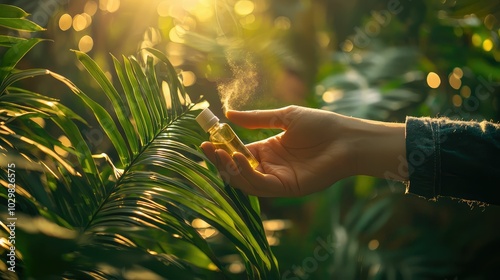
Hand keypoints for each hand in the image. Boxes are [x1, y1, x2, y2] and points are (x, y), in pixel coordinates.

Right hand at [200, 106, 405, 196]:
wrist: (345, 137)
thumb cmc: (320, 124)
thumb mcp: (284, 117)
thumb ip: (256, 119)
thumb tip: (228, 114)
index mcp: (268, 150)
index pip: (238, 153)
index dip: (221, 148)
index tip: (205, 139)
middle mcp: (270, 167)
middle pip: (237, 169)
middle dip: (219, 160)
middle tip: (205, 148)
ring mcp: (278, 179)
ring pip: (245, 180)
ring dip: (228, 168)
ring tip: (217, 152)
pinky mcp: (287, 188)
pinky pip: (260, 185)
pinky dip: (246, 173)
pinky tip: (238, 158)